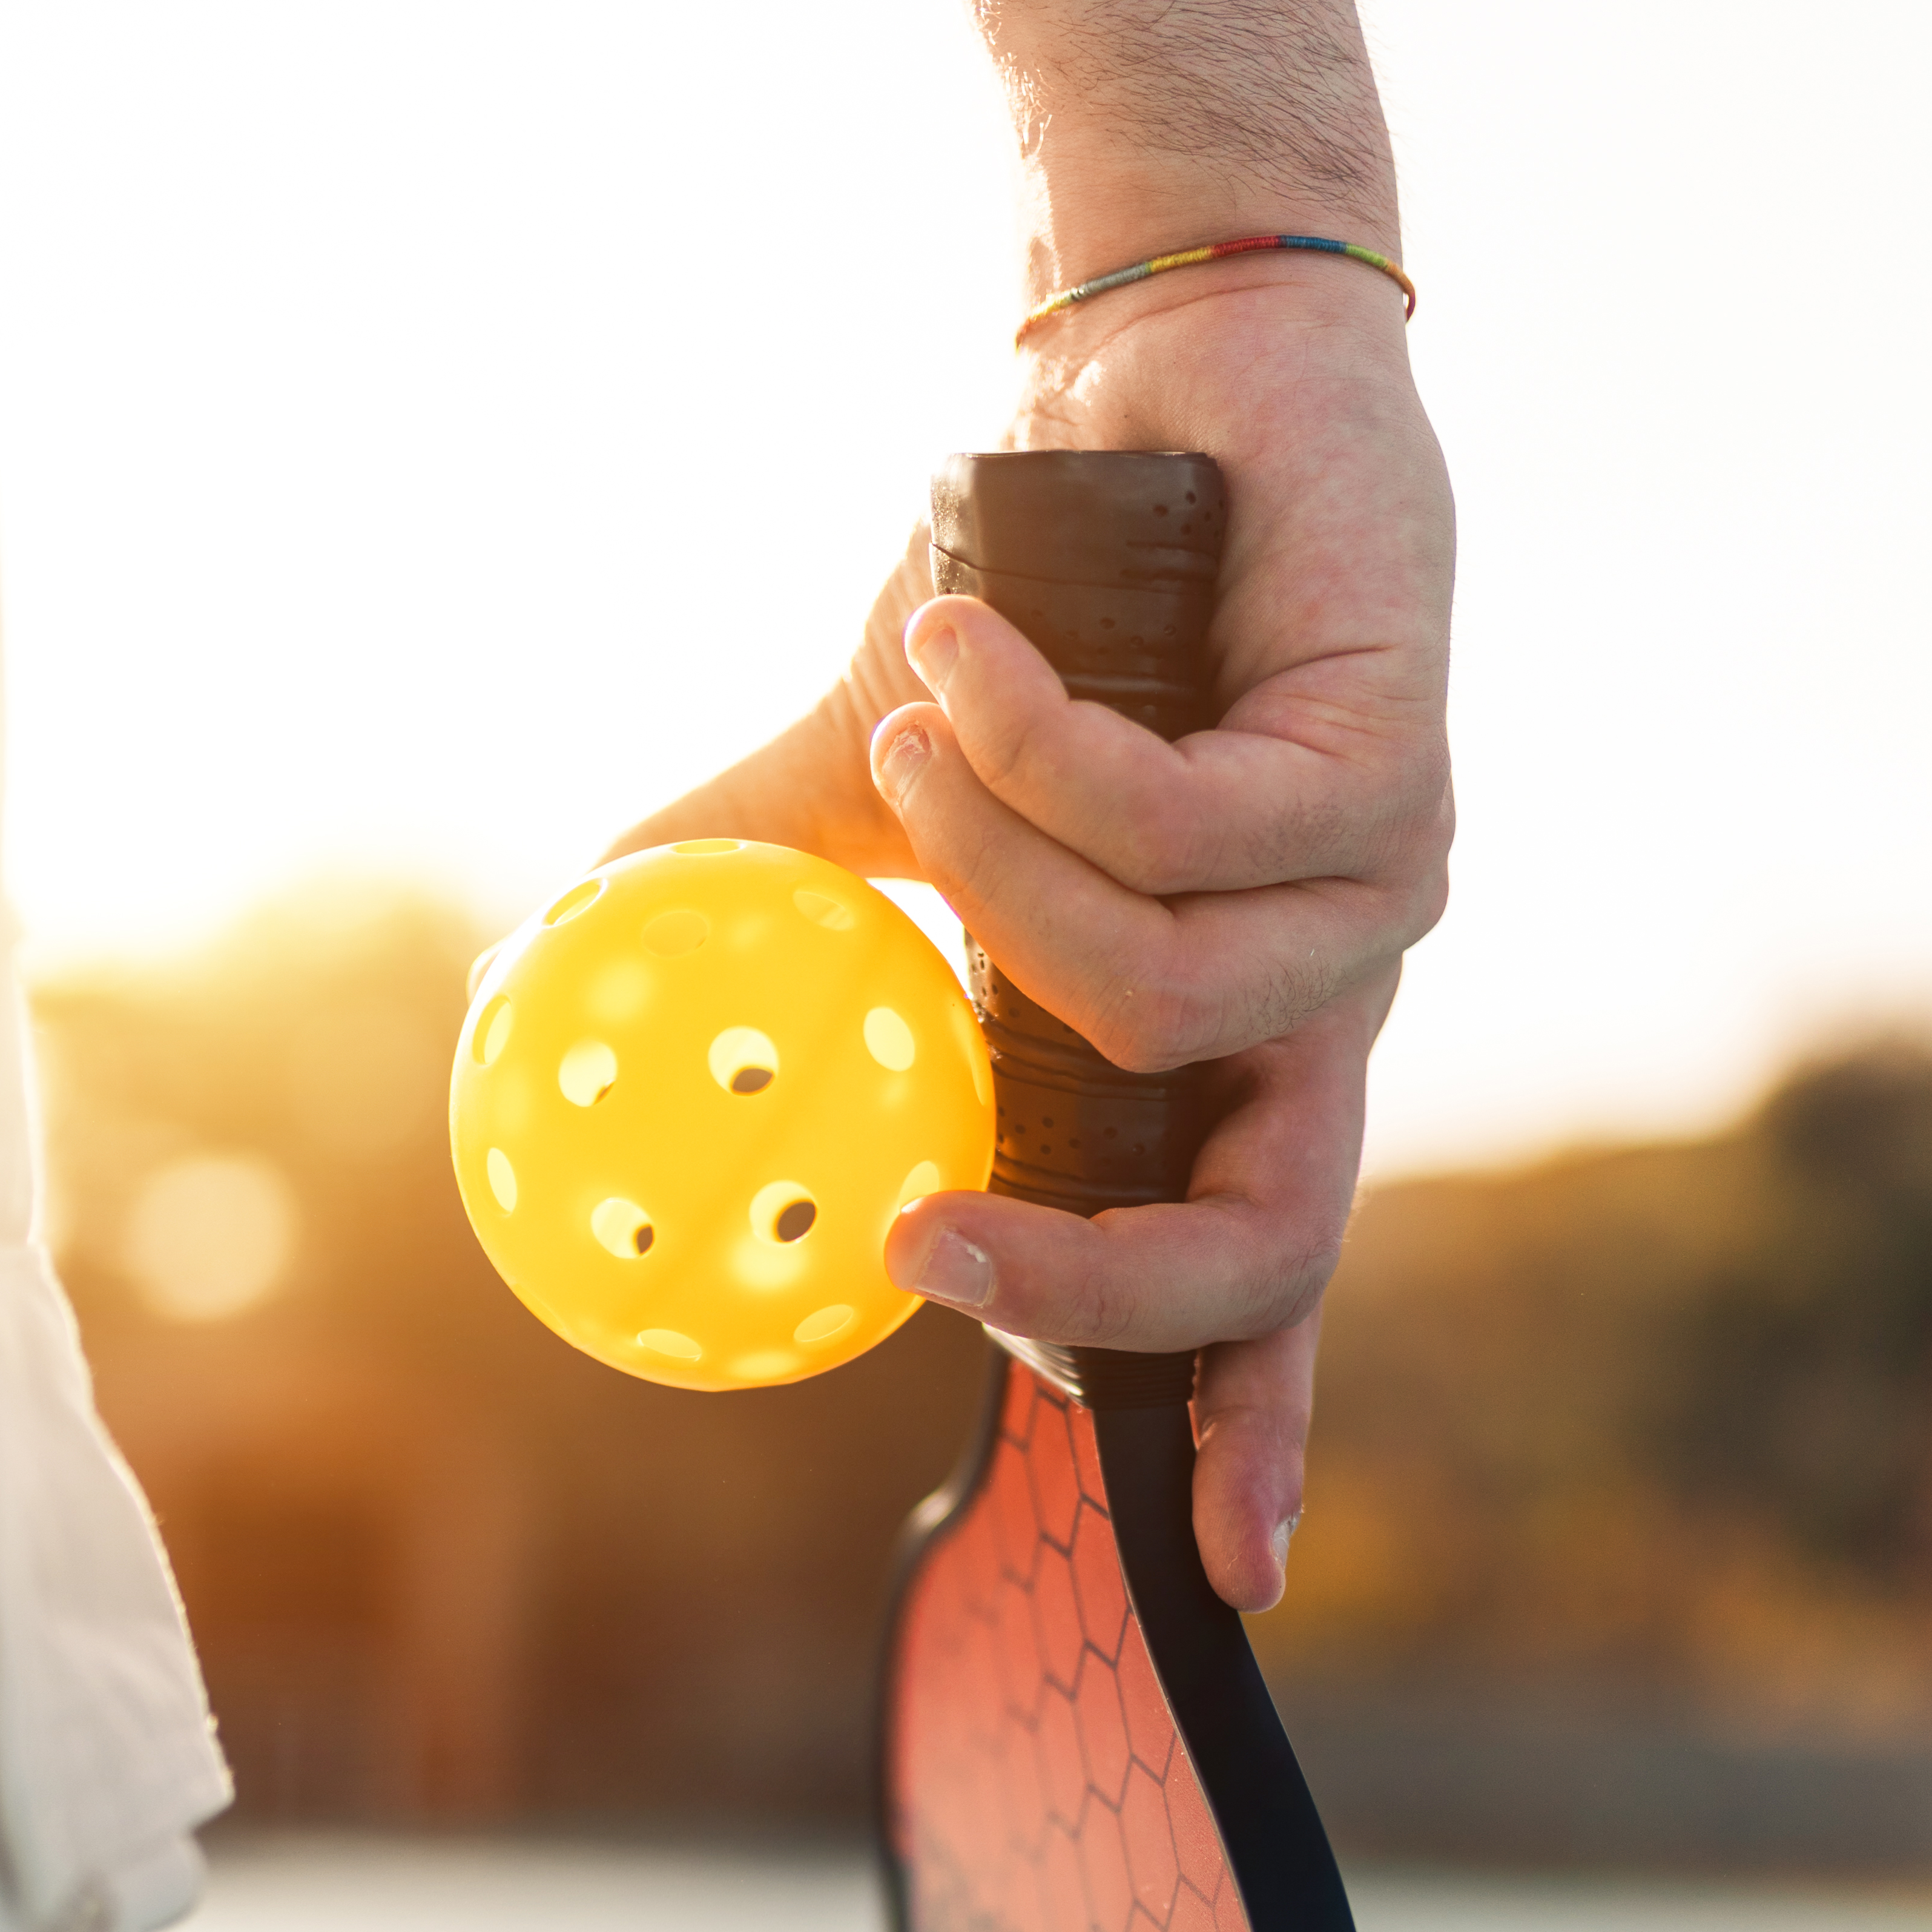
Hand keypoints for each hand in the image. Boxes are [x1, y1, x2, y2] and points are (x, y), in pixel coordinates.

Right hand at [618, 259, 1454, 1607]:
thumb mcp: (870, 779)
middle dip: (1091, 1288)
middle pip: (1265, 1239)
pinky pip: (1169, 830)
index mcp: (1224, 1039)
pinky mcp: (1394, 759)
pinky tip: (968, 636)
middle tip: (926, 1253)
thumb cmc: (1024, 578)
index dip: (1248, 1430)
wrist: (1147, 352)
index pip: (1257, 1279)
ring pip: (1155, 997)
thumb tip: (537, 974)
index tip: (1221, 1579)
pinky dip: (1026, 749)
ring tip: (923, 710)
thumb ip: (757, 890)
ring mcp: (1378, 888)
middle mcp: (1320, 993)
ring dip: (987, 870)